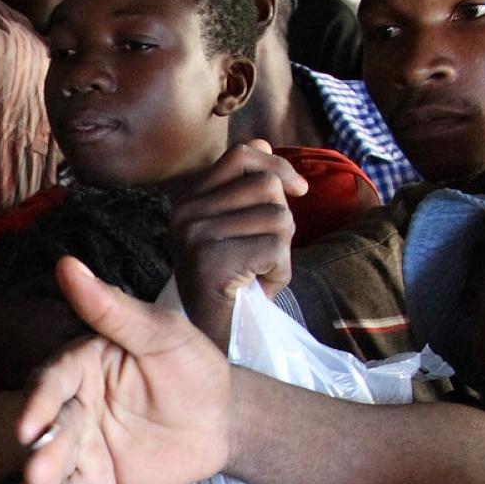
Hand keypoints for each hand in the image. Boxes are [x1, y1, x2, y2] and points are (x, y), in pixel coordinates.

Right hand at [11, 257, 239, 483]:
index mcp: (83, 364)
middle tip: (35, 475)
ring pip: (52, 465)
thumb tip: (66, 263)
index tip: (28, 427)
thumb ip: (113, 309)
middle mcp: (74, 403)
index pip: (53, 382)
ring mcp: (82, 443)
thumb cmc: (194, 367)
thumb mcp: (162, 334)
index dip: (38, 403)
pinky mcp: (93, 477)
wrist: (225, 421)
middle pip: (50, 429)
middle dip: (40, 454)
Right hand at [169, 141, 309, 345]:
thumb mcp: (236, 229)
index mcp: (187, 202)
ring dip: (282, 251)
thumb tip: (264, 143)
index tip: (299, 190)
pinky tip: (258, 288)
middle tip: (263, 256)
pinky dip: (280, 272)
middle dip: (282, 222)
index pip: (241, 155)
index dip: (277, 165)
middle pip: (267, 186)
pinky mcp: (212, 261)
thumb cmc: (232, 286)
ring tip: (258, 274)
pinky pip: (276, 249)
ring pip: (278, 217)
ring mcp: (195, 236)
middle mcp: (184, 214)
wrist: (213, 341)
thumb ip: (245, 188)